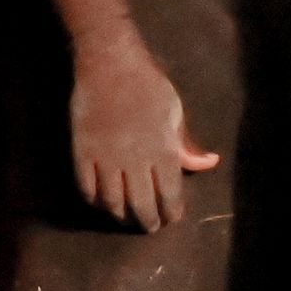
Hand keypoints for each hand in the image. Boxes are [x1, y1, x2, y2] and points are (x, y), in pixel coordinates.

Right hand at [70, 23, 214, 230]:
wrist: (109, 64)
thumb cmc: (149, 86)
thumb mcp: (175, 113)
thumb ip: (186, 144)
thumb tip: (209, 164)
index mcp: (162, 150)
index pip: (169, 195)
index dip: (171, 212)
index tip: (172, 219)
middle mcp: (135, 160)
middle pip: (141, 204)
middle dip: (148, 220)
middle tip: (150, 227)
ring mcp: (105, 158)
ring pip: (113, 201)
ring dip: (121, 215)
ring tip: (127, 218)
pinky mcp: (81, 153)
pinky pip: (87, 188)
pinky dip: (96, 201)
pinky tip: (103, 202)